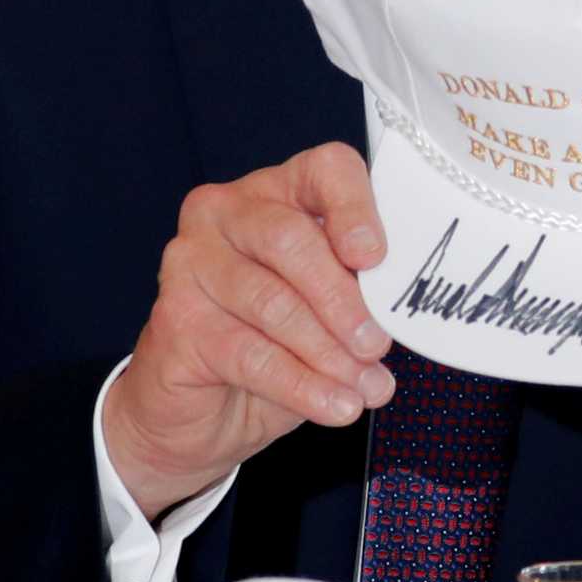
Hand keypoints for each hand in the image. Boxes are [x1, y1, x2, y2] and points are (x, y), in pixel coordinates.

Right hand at [101, 144, 394, 521]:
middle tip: (378, 346)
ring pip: (272, 302)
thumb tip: (407, 307)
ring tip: (368, 389)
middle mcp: (226, 213)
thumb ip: (363, 289)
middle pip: (292, 240)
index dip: (355, 208)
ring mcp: (190, 263)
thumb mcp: (333, 309)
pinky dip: (302, 384)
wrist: (206, 411)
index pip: (324, 170)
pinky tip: (337, 406)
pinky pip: (249, 352)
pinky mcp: (175, 320)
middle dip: (344, 300)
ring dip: (329, 352)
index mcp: (279, 191)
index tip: (376, 258)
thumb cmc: (282, 344)